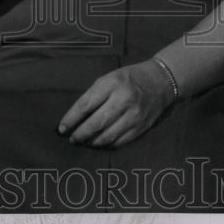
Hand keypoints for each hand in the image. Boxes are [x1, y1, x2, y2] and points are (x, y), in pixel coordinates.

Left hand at [57, 60, 174, 148]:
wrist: (161, 81)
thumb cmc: (129, 78)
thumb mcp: (110, 78)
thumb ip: (94, 95)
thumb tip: (74, 118)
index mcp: (112, 83)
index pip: (86, 105)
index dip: (71, 119)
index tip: (61, 129)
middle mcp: (124, 99)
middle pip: (96, 123)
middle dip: (80, 134)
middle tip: (72, 138)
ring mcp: (134, 115)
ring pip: (107, 136)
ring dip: (91, 142)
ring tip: (84, 142)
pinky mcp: (142, 127)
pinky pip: (120, 141)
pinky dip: (107, 145)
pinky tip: (99, 143)